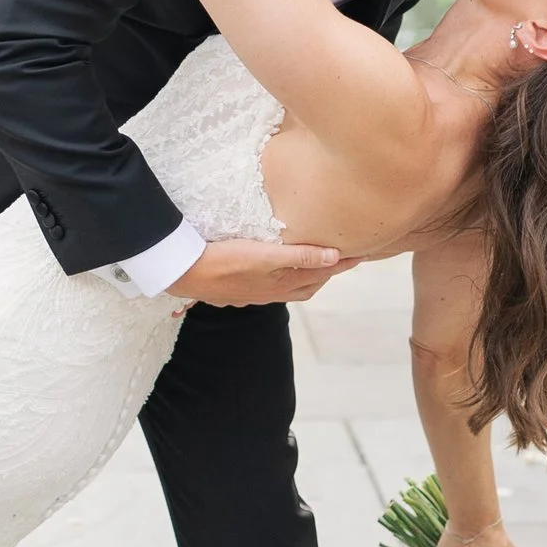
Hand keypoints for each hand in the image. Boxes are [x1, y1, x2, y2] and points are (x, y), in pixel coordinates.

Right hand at [180, 234, 352, 304]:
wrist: (185, 272)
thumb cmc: (226, 261)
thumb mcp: (266, 256)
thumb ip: (301, 256)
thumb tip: (335, 256)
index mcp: (282, 285)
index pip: (321, 275)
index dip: (341, 265)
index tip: (361, 254)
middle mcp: (271, 292)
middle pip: (309, 284)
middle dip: (327, 271)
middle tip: (344, 256)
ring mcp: (254, 292)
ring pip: (289, 286)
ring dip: (306, 274)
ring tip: (315, 260)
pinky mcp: (239, 286)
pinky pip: (271, 284)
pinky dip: (284, 275)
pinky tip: (276, 266)